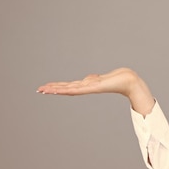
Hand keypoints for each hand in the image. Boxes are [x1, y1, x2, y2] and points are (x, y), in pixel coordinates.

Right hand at [37, 67, 154, 114]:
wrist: (129, 81)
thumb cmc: (117, 79)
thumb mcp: (100, 78)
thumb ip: (92, 79)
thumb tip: (88, 78)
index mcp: (87, 85)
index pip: (69, 86)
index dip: (58, 87)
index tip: (46, 87)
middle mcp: (86, 87)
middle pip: (66, 88)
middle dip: (52, 89)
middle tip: (39, 90)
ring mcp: (89, 87)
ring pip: (69, 89)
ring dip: (56, 89)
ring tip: (44, 90)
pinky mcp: (94, 87)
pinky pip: (79, 88)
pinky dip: (68, 89)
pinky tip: (61, 90)